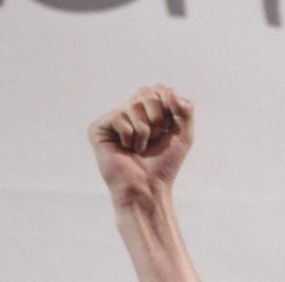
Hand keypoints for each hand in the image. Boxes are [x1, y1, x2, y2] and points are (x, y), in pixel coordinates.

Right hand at [88, 85, 193, 206]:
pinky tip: (126, 149)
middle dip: (158, 120)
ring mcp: (113, 118)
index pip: (160, 90)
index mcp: (148, 109)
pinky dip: (130, 136)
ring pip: (134, 106)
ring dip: (145, 132)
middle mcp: (129, 110)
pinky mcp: (99, 127)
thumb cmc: (164, 164)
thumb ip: (185, 110)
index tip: (167, 132)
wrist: (148, 188)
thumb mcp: (184, 135)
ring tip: (140, 148)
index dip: (169, 109)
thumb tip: (170, 90)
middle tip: (153, 140)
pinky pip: (120, 117)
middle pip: (148, 93)